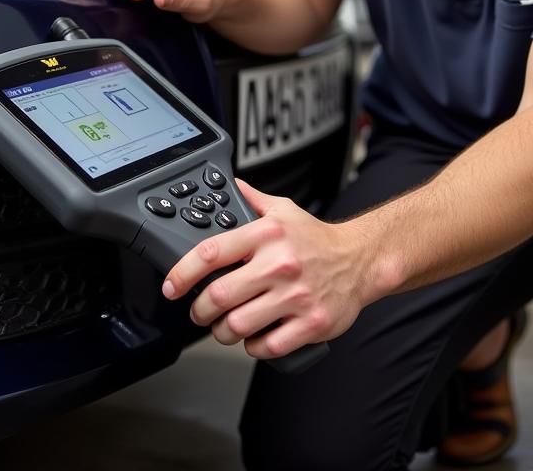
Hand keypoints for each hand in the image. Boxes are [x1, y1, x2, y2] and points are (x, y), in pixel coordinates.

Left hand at [162, 179, 365, 359]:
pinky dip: (253, 347)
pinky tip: (253, 338)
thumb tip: (227, 185)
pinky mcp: (311, 324)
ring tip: (222, 327)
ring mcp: (296, 297)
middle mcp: (279, 265)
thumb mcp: (283, 209)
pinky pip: (268, 346)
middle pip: (219, 296)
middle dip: (200, 310)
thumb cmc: (316, 238)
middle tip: (199, 312)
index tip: (172, 286)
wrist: (361, 260)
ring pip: (239, 325)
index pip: (211, 253)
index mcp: (266, 235)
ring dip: (222, 332)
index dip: (182, 272)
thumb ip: (251, 199)